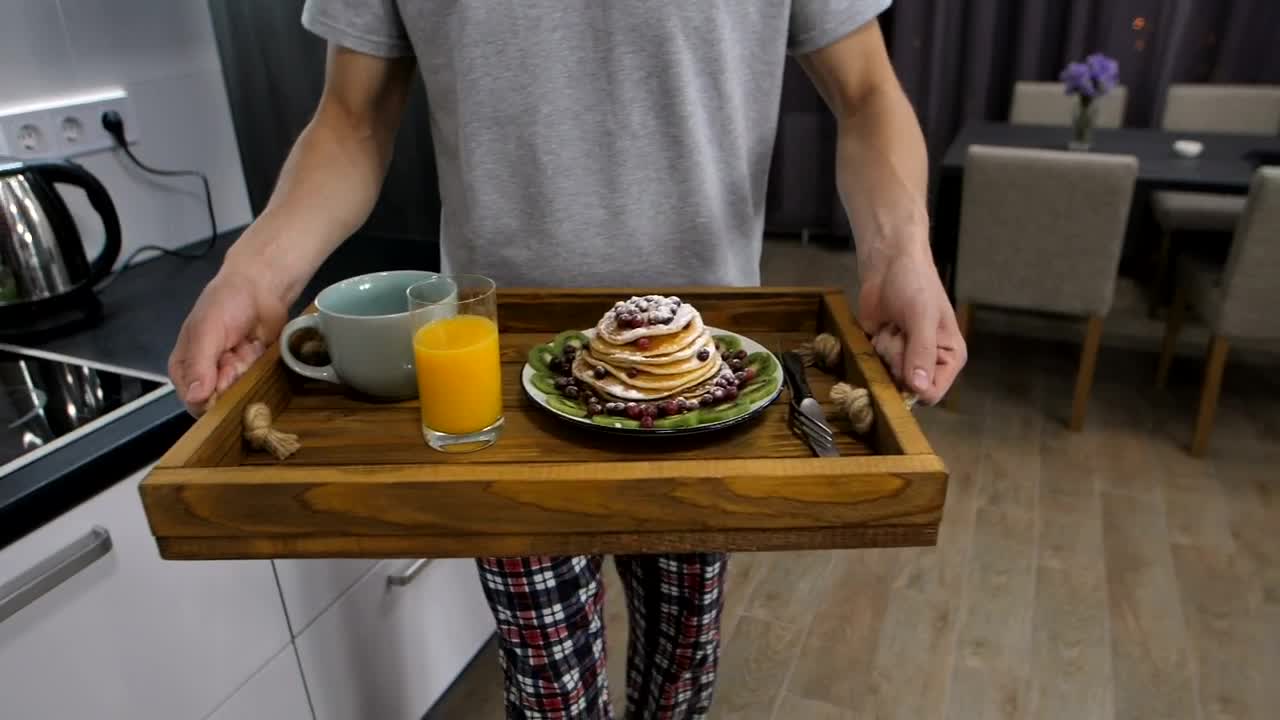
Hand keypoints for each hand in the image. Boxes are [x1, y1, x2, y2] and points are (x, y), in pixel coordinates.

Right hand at [168, 269, 288, 415]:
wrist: (261, 287)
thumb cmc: (226, 303)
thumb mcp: (206, 330)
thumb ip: (198, 364)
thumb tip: (195, 398)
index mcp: (184, 367)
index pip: (192, 401)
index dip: (210, 396)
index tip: (224, 376)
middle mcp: (207, 375)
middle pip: (220, 401)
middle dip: (233, 381)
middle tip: (237, 354)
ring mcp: (232, 375)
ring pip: (241, 394)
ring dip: (248, 372)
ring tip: (248, 346)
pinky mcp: (253, 372)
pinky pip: (259, 385)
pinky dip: (262, 370)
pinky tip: (259, 349)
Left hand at [858, 248, 965, 404]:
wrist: (888, 264)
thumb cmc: (915, 284)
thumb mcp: (922, 317)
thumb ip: (921, 353)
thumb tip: (918, 389)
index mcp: (950, 358)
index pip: (932, 393)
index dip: (913, 385)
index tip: (903, 358)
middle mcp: (928, 363)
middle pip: (905, 387)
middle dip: (896, 361)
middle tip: (898, 333)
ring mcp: (904, 359)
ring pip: (887, 377)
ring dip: (884, 351)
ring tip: (891, 327)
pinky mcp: (883, 352)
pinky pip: (873, 366)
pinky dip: (871, 349)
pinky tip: (879, 329)